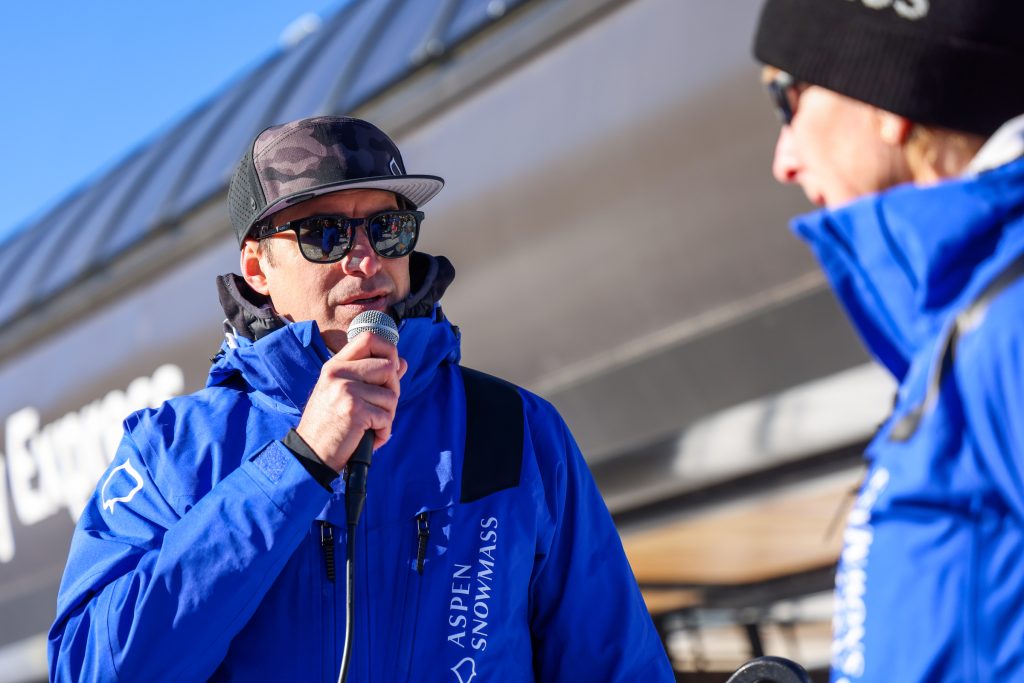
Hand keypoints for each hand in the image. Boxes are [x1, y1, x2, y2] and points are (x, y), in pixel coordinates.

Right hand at [295, 332, 407, 471]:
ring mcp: (346, 390)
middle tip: (379, 409)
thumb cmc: (330, 426)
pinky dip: (383, 432)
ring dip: (387, 416)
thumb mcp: (345, 394)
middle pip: (388, 366)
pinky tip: (369, 437)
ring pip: (391, 395)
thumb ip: (372, 377)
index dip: (388, 349)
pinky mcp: (355, 410)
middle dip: (393, 390)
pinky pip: (386, 417)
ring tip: (370, 426)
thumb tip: (402, 362)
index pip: (368, 338)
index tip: (391, 368)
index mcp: (335, 366)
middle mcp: (339, 373)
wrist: (311, 454)